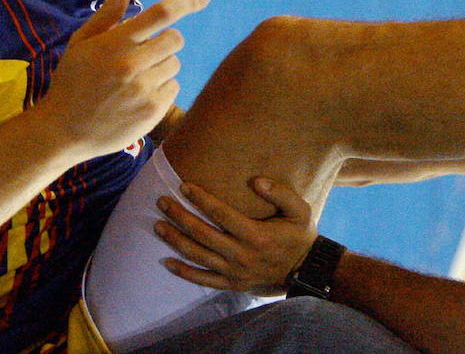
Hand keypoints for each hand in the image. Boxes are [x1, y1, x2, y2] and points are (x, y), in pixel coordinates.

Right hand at [37, 0, 206, 160]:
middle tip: (143, 53)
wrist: (62, 132)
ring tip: (133, 80)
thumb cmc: (72, 81)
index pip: (161, 13)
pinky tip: (137, 97)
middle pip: (175, 39)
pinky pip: (174, 87)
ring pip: (175, 64)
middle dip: (164, 41)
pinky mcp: (153, 111)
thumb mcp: (82, 42)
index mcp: (115, 43)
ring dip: (161, 66)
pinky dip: (161, 88)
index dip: (186, 2)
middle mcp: (132, 64)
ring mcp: (144, 89)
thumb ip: (109, 12)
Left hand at [157, 177, 315, 295]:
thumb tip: (256, 180)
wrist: (306, 272)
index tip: (184, 186)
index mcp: (256, 234)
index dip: (201, 199)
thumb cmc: (300, 237)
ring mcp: (235, 272)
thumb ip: (280, 193)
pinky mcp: (233, 284)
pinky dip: (184, 272)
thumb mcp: (300, 210)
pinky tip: (168, 262)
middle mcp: (242, 254)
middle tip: (162, 202)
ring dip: (176, 241)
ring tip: (158, 226)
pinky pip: (204, 280)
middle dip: (180, 216)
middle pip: (203, 234)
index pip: (221, 213)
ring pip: (199, 256)